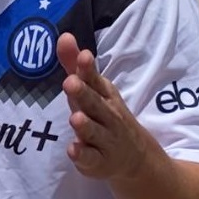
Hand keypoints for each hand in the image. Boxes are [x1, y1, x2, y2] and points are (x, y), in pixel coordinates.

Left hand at [56, 32, 147, 180]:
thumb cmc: (105, 115)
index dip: (88, 69)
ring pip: (94, 131)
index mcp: (105, 95)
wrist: (135, 156)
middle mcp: (107, 116)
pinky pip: (91, 159)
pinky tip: (73, 149)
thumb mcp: (93, 90)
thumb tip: (64, 36)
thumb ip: (75, 66)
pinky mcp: (98, 162)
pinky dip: (82, 155)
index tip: (83, 56)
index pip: (95, 80)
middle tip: (70, 82)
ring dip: (85, 125)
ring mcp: (105, 140)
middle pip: (94, 104)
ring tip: (75, 117)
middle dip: (83, 93)